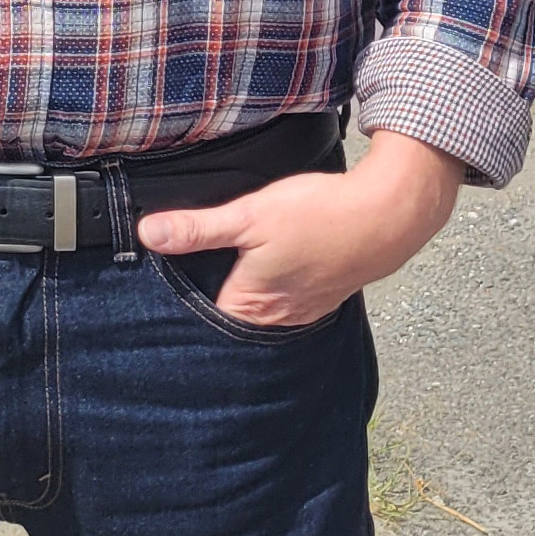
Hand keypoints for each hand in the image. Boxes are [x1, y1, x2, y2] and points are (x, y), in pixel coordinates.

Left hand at [138, 130, 465, 327]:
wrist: (386, 214)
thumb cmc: (318, 215)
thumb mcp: (248, 214)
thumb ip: (198, 229)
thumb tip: (148, 234)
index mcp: (250, 308)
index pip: (199, 318)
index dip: (179, 299)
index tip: (160, 284)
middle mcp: (276, 321)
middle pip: (230, 317)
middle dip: (211, 298)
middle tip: (191, 269)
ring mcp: (303, 311)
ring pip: (260, 308)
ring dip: (246, 290)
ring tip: (230, 266)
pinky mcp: (322, 296)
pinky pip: (286, 299)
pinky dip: (275, 285)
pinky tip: (271, 263)